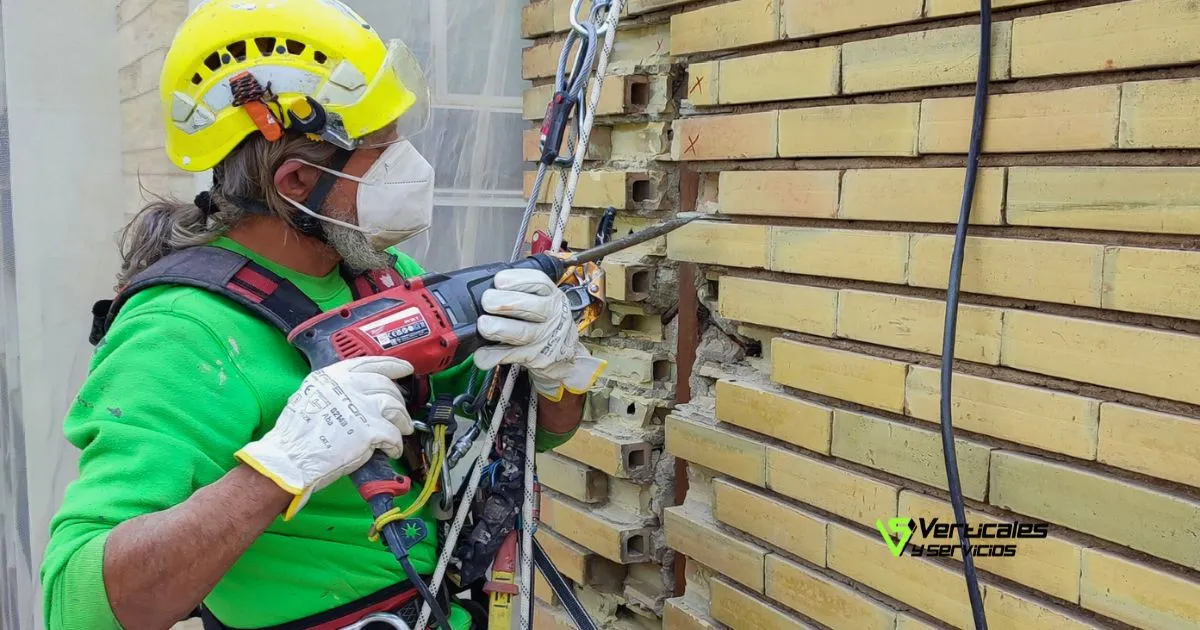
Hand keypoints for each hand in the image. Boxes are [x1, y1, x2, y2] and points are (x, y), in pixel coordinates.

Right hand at [235, 356, 414, 518]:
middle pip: (387, 386)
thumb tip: (358, 392)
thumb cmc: (296, 434)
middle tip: (400, 412)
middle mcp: (349, 386)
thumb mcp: (312, 395)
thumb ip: (336, 389)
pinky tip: (392, 449)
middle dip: (398, 400)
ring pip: (395, 407)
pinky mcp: (369, 430)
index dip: (393, 365)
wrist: (291, 458)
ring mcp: (361, 407)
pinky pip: (393, 434)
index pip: (371, 362)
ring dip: (402, 421)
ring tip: (402, 430)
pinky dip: (396, 444)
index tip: (405, 368)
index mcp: (334, 375)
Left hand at [473, 268, 606, 400]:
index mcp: (551, 296)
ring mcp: (544, 339)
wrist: (565, 354)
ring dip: (498, 328)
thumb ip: (520, 292)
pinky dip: (492, 356)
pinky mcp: (534, 358)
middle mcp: (551, 316)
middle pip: (530, 307)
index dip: (516, 280)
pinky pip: (510, 357)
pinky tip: (480, 354)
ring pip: (522, 333)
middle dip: (505, 302)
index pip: (538, 282)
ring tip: (483, 325)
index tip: (498, 281)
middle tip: (487, 302)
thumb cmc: (545, 320)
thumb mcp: (544, 300)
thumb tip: (482, 287)